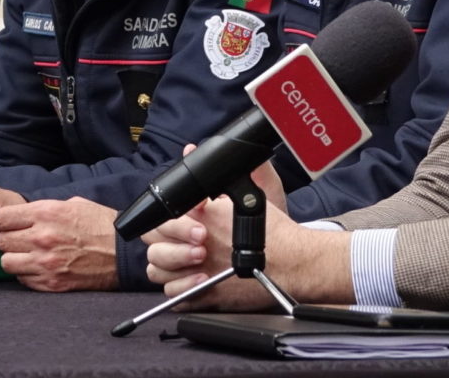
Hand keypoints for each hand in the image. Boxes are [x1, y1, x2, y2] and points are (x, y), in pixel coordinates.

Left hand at [0, 197, 118, 292]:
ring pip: (7, 263)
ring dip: (15, 258)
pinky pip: (23, 280)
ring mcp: (45, 263)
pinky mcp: (51, 283)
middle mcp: (41, 238)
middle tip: (18, 241)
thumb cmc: (100, 225)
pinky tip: (40, 267)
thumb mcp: (71, 204)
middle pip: (2, 241)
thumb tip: (20, 216)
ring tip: (28, 255)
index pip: (0, 219)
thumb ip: (43, 209)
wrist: (123, 252)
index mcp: (45, 213)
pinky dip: (27, 274)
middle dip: (8, 240)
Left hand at [142, 159, 344, 309]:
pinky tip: (191, 282)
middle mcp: (196, 246)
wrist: (293, 261)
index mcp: (201, 219)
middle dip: (164, 245)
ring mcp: (198, 274)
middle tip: (185, 244)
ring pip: (159, 274)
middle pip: (155, 248)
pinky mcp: (206, 296)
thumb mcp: (247, 192)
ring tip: (184, 263)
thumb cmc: (274, 231)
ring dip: (167, 268)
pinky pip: (175, 297)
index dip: (165, 222)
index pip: (161, 219)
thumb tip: (191, 150)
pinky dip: (178, 291)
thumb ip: (219, 176)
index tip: (181, 223)